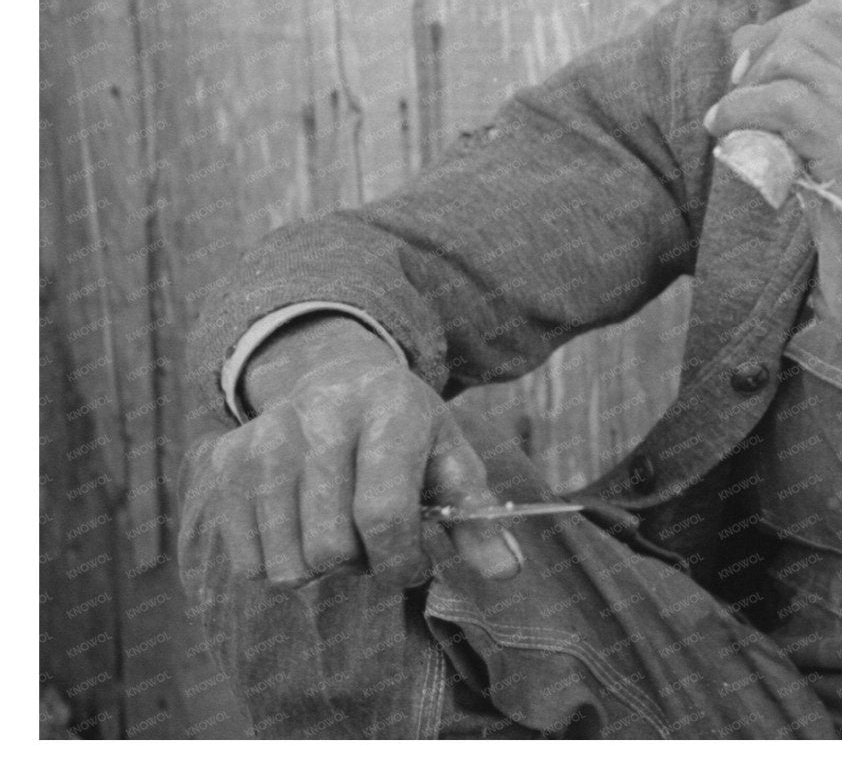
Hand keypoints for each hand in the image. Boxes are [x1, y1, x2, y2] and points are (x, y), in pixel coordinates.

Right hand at [197, 314, 522, 587]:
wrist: (335, 376)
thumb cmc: (405, 429)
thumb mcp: (451, 456)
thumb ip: (478, 516)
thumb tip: (508, 572)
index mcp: (390, 408)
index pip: (383, 515)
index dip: (401, 562)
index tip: (413, 567)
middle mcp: (321, 416)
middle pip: (331, 548)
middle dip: (362, 564)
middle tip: (375, 541)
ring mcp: (267, 438)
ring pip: (286, 565)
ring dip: (321, 569)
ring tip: (341, 532)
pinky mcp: (228, 462)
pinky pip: (248, 563)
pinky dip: (280, 565)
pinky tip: (303, 528)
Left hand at [707, 0, 841, 318]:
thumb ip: (820, 91)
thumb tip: (745, 37)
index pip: (841, 14)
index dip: (783, 29)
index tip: (755, 68)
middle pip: (811, 30)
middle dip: (758, 54)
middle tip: (738, 95)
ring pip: (793, 61)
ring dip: (746, 86)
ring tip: (732, 118)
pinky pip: (783, 105)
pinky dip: (741, 110)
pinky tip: (725, 131)